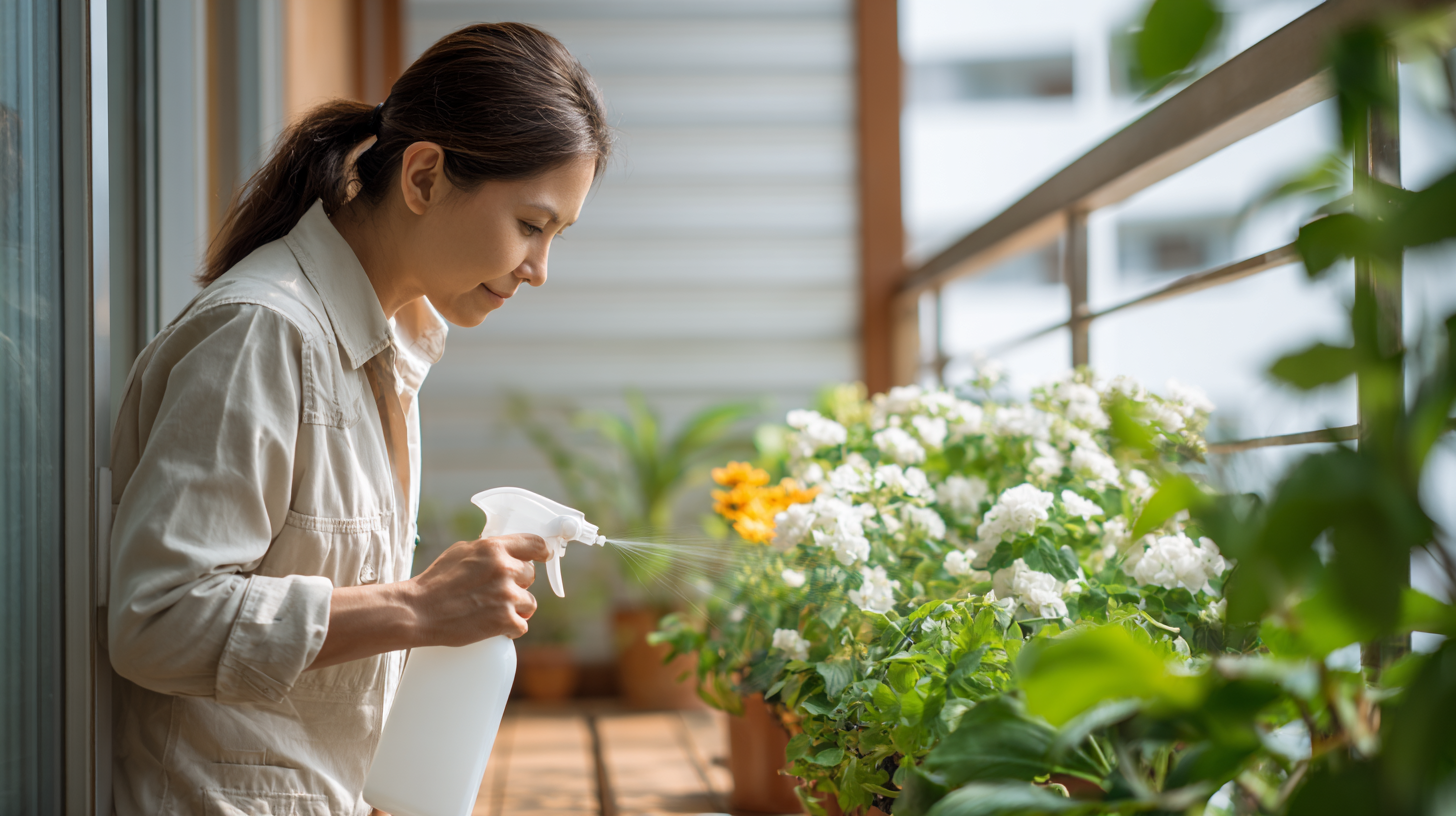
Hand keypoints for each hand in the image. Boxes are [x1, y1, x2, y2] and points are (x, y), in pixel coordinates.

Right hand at [406, 534, 551, 645]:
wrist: (418, 611)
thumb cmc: (435, 581)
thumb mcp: (460, 552)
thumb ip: (487, 550)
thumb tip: (505, 551)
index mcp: (494, 548)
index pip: (535, 544)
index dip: (541, 552)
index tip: (543, 557)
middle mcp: (505, 569)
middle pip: (530, 576)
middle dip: (517, 584)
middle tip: (496, 592)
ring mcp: (507, 595)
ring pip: (529, 603)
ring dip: (516, 608)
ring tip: (493, 611)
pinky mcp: (505, 621)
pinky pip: (522, 625)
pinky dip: (511, 629)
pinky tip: (497, 628)